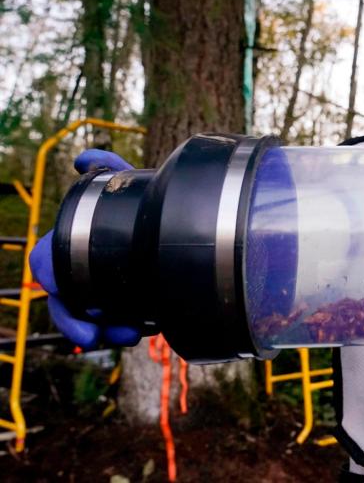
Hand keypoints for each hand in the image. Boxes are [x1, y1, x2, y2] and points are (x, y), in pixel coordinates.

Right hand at [29, 150, 141, 348]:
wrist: (184, 227)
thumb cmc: (143, 203)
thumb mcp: (129, 185)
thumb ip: (108, 167)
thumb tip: (83, 159)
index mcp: (72, 244)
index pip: (48, 268)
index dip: (52, 279)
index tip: (62, 289)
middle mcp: (82, 271)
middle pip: (67, 306)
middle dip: (77, 322)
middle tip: (97, 335)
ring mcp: (104, 291)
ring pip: (92, 322)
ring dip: (105, 331)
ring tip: (130, 334)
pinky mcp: (127, 305)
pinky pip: (117, 325)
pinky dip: (124, 329)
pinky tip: (142, 329)